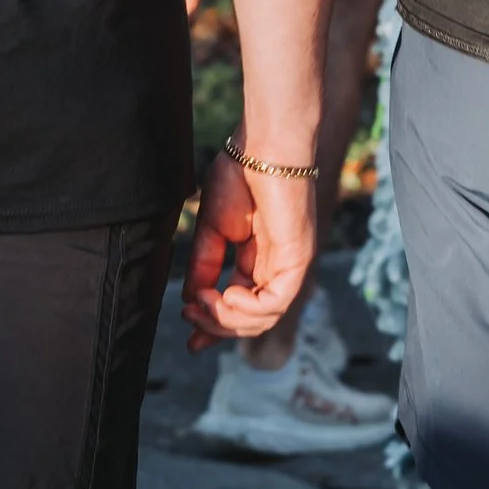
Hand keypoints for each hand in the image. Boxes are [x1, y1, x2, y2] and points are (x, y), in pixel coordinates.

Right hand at [181, 145, 316, 345]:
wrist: (262, 146)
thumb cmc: (239, 176)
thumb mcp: (212, 231)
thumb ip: (204, 266)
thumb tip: (192, 300)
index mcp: (259, 260)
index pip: (241, 306)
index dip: (215, 327)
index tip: (190, 342)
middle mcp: (278, 267)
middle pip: (253, 320)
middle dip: (217, 326)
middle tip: (190, 316)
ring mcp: (290, 264)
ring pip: (266, 317)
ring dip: (228, 318)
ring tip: (205, 302)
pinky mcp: (298, 258)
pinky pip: (277, 301)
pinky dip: (249, 308)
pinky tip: (225, 295)